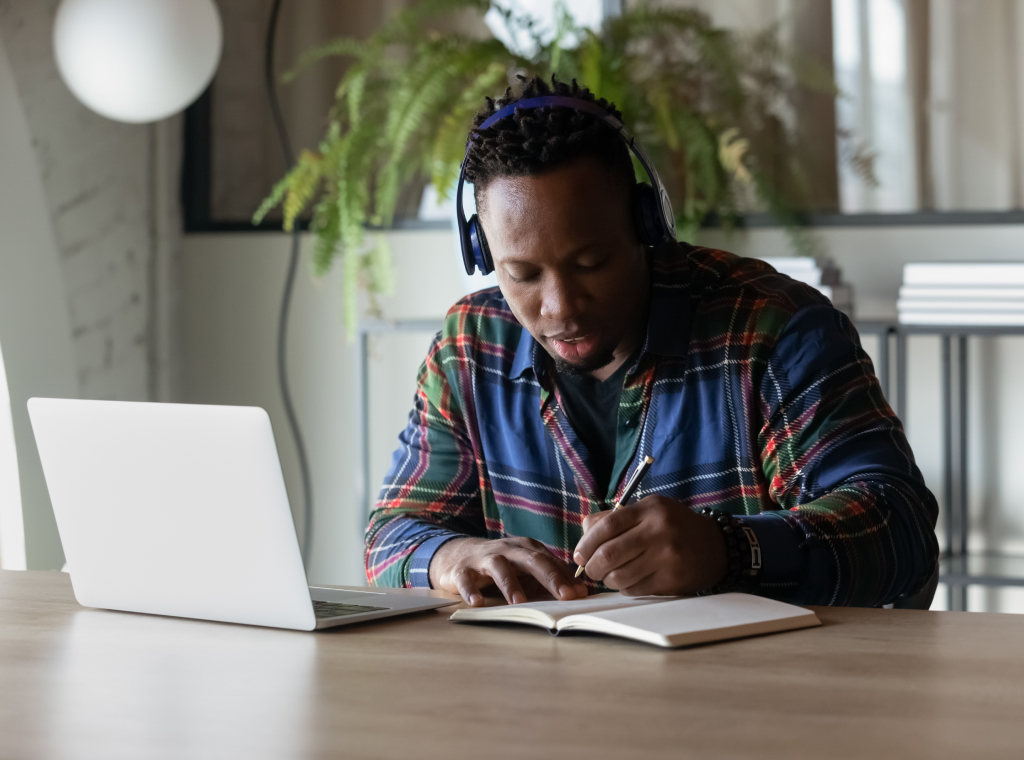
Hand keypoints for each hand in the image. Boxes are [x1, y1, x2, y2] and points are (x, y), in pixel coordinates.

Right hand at [429, 537, 588, 606]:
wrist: (457, 555)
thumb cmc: (499, 564)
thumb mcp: (524, 568)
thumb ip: (549, 578)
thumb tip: (580, 593)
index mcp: (525, 549)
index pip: (550, 561)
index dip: (566, 577)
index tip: (582, 594)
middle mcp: (507, 550)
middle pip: (531, 560)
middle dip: (550, 577)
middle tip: (565, 596)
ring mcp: (484, 559)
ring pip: (499, 567)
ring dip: (510, 584)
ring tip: (520, 603)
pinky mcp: (462, 570)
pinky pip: (466, 579)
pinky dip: (471, 590)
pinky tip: (477, 602)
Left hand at [572, 495, 727, 595]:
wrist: (716, 546)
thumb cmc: (674, 527)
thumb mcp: (649, 511)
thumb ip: (614, 518)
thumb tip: (584, 534)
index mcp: (650, 509)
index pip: (606, 526)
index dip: (586, 544)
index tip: (579, 555)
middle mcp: (659, 531)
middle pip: (609, 554)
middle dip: (592, 567)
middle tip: (590, 570)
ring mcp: (667, 557)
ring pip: (620, 576)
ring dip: (608, 580)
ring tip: (611, 576)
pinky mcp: (672, 579)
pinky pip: (635, 589)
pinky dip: (626, 588)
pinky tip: (631, 581)